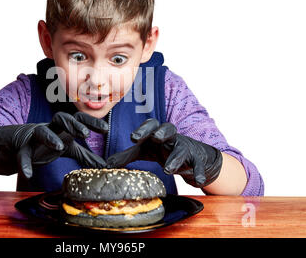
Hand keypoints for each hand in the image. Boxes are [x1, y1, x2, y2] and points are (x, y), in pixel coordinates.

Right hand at [0, 111, 107, 178]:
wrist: (14, 145)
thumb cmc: (45, 144)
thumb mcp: (67, 148)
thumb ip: (85, 155)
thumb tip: (104, 165)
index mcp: (62, 128)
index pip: (78, 119)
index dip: (91, 122)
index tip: (106, 129)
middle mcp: (49, 128)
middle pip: (61, 118)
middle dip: (73, 124)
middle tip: (85, 134)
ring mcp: (34, 137)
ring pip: (41, 131)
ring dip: (50, 138)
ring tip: (59, 147)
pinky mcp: (21, 148)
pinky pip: (22, 155)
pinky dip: (25, 164)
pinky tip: (28, 174)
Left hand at [106, 118, 222, 187]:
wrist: (193, 156)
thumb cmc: (163, 150)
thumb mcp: (145, 152)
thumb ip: (127, 156)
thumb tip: (106, 164)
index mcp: (157, 133)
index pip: (151, 125)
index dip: (143, 129)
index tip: (133, 138)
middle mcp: (172, 138)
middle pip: (169, 128)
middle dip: (161, 132)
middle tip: (155, 139)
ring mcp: (185, 148)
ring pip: (182, 149)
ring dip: (175, 159)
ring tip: (168, 170)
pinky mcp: (197, 160)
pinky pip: (199, 165)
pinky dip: (198, 173)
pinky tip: (197, 181)